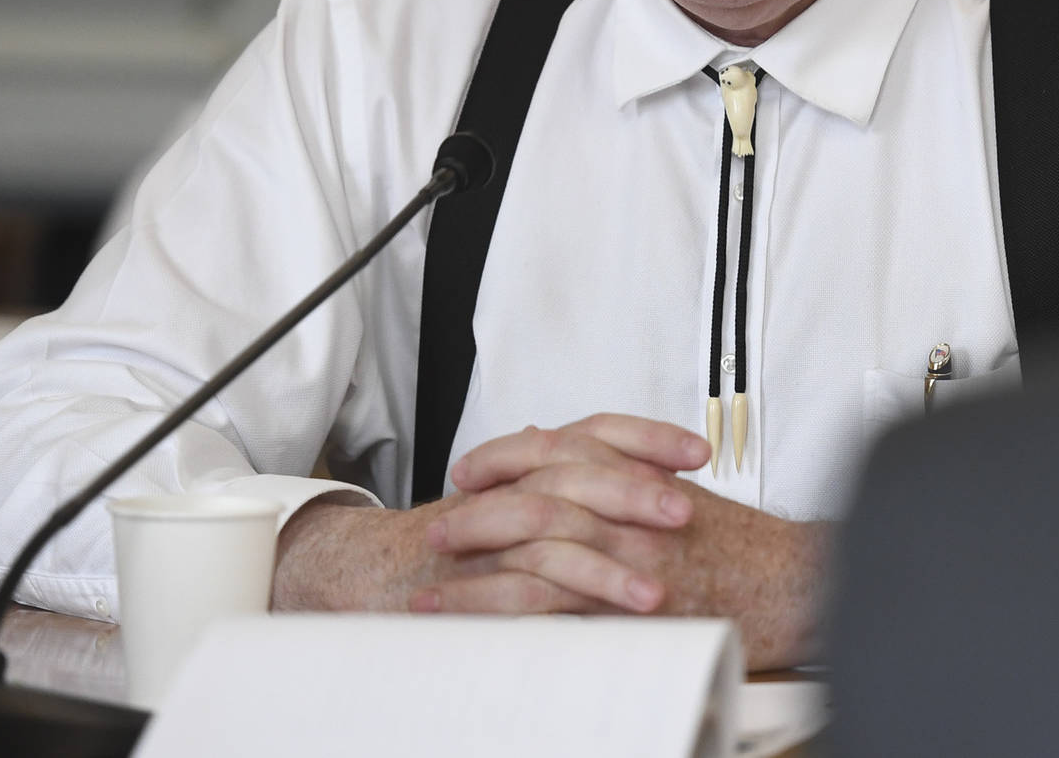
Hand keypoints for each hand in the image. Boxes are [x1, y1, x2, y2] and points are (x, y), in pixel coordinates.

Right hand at [268, 414, 703, 614]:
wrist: (360, 573)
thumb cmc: (455, 546)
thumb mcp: (522, 509)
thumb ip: (575, 491)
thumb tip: (647, 480)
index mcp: (531, 465)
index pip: (594, 430)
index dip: (646, 436)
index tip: (698, 451)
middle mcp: (508, 487)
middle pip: (577, 469)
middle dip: (636, 489)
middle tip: (686, 512)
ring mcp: (484, 532)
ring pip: (549, 527)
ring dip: (608, 563)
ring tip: (659, 591)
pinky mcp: (465, 582)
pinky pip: (514, 589)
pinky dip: (554, 606)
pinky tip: (593, 628)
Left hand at [425, 414, 828, 666]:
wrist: (802, 585)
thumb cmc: (753, 549)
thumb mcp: (689, 495)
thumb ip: (633, 473)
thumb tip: (572, 455)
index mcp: (645, 473)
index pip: (562, 446)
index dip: (506, 455)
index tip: (468, 470)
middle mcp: (635, 506)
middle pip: (537, 491)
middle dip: (477, 510)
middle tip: (437, 527)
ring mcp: (634, 554)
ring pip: (536, 547)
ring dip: (476, 568)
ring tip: (432, 588)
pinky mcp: (634, 605)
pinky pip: (553, 607)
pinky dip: (501, 613)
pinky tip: (471, 625)